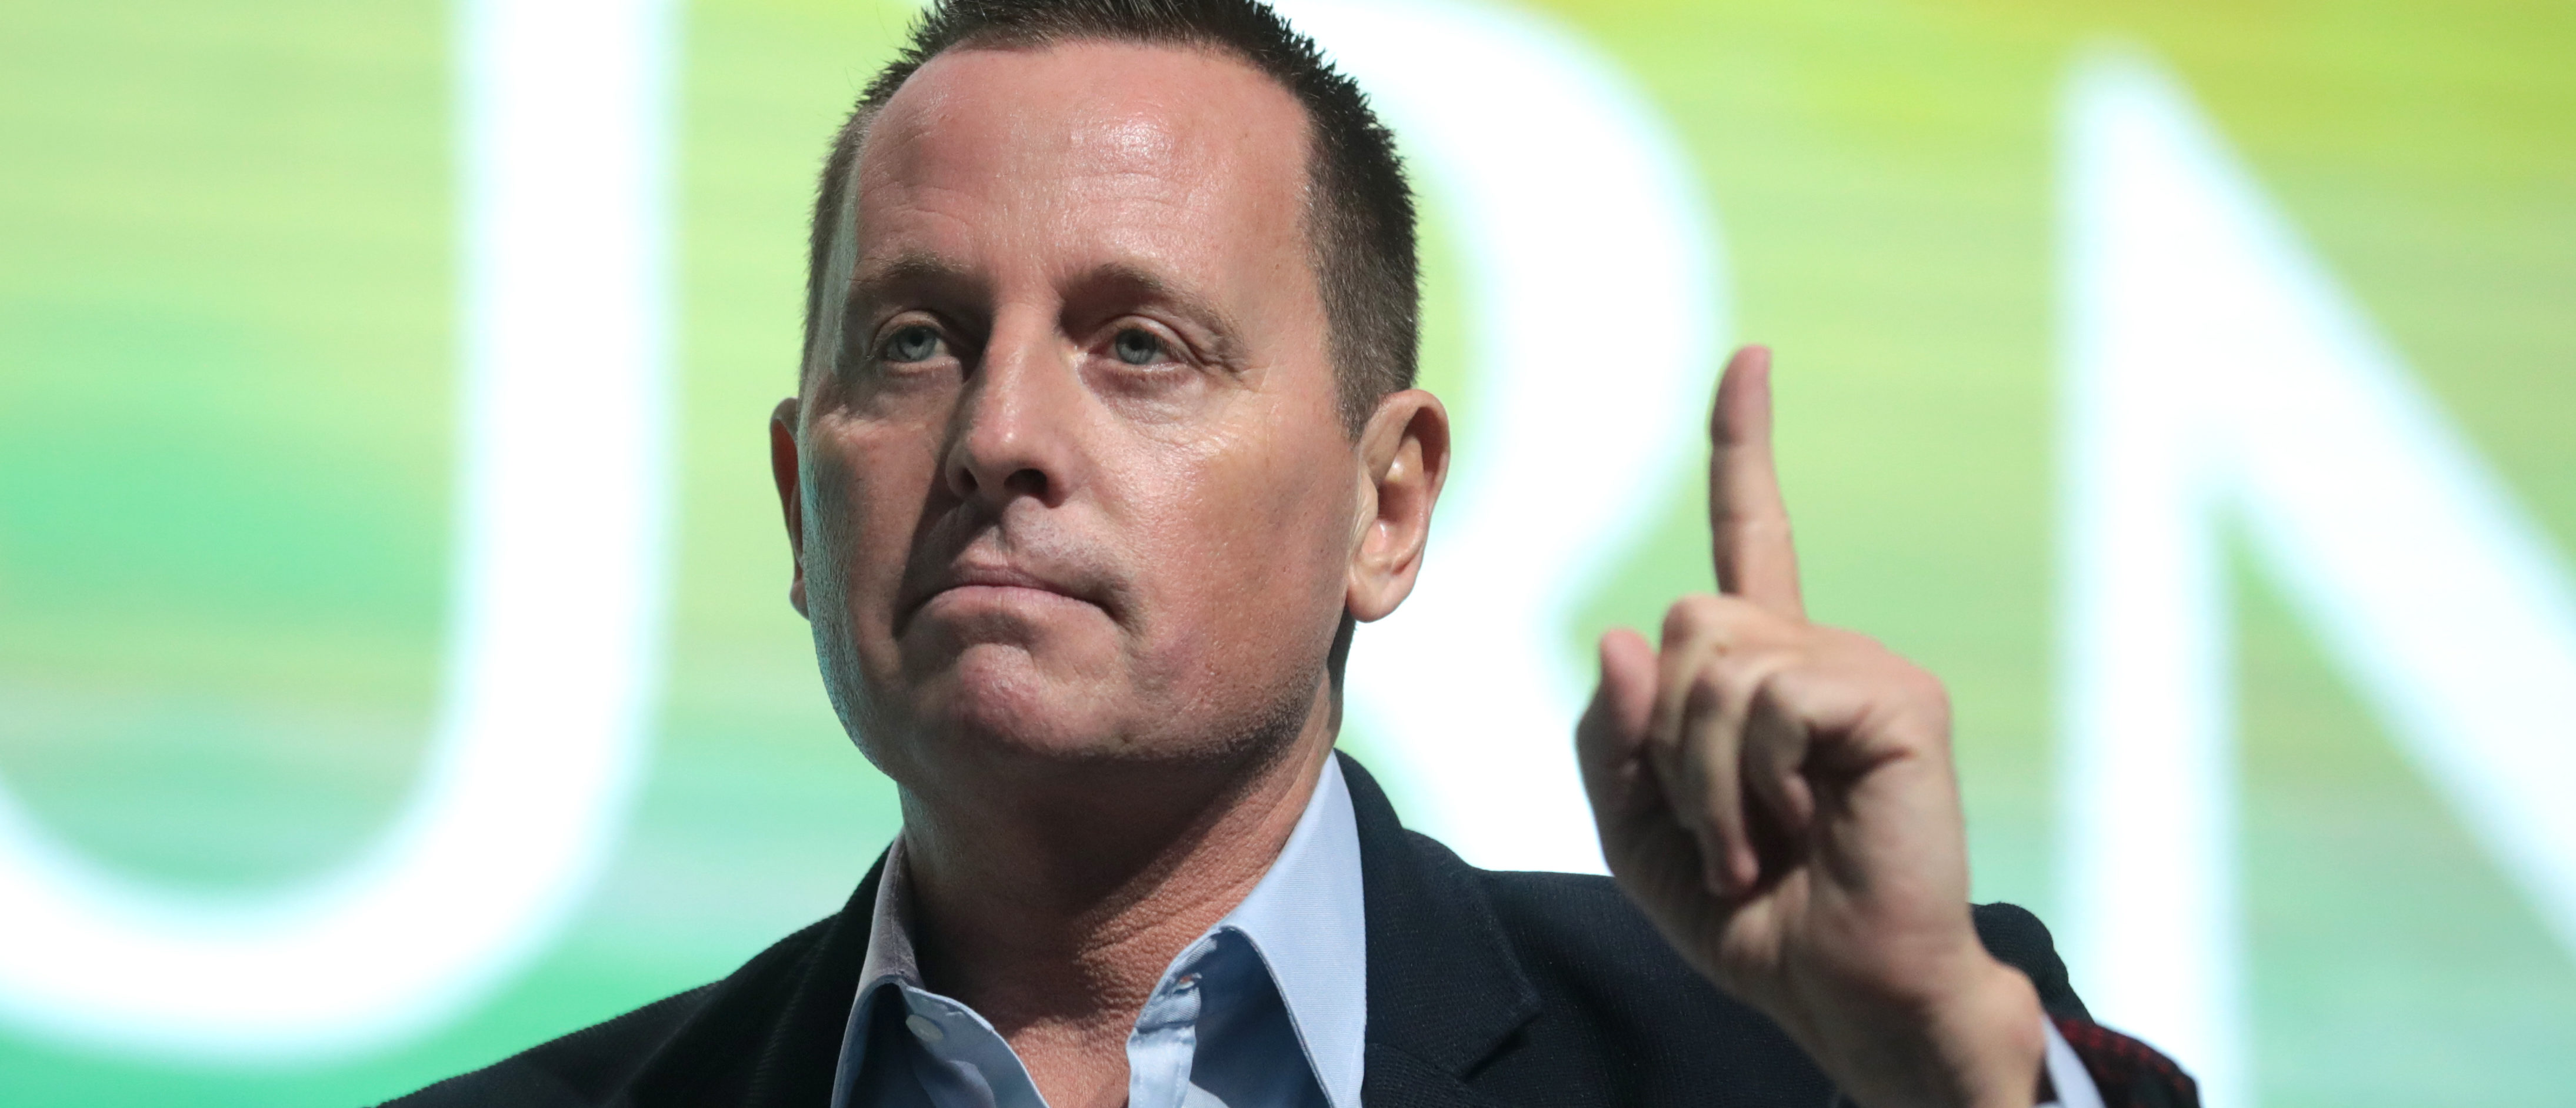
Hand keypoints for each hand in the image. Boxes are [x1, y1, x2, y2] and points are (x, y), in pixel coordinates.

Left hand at [1575, 347, 2044, 1107]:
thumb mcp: (1637, 829)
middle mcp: (1821, 650)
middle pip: (1686, 622)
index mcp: (1768, 668)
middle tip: (1726, 827)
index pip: (1752, 532)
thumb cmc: (1749, 916)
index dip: (1743, 445)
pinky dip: (1748, 784)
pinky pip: (1767, 698)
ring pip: (1713, 659)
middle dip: (1669, 740)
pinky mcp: (1896, 700)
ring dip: (1703, 776)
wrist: (1838, 989)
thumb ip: (1610, 733)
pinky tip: (1791, 833)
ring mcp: (1865, 668)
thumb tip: (1627, 637)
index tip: (1748, 359)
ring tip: (1758, 844)